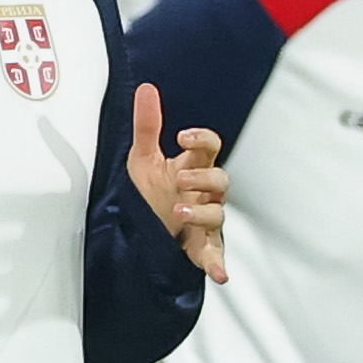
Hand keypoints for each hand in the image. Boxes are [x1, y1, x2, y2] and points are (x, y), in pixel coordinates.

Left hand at [131, 85, 227, 280]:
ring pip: (217, 213)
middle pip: (220, 179)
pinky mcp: (201, 247)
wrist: (142, 231)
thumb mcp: (142, 159)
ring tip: (179, 211)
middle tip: (180, 179)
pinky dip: (218, 264)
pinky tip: (219, 273)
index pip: (209, 147)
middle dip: (203, 177)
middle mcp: (203, 192)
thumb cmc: (149, 193)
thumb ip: (146, 126)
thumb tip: (145, 89)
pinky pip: (215, 255)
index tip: (182, 136)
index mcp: (192, 167)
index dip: (201, 139)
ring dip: (202, 213)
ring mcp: (204, 220)